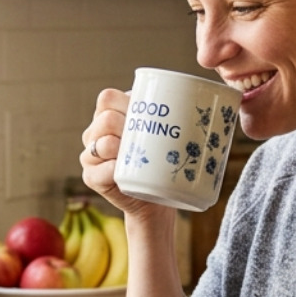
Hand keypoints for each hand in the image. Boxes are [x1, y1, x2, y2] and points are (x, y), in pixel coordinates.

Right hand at [80, 89, 174, 222]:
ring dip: (118, 147)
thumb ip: (172, 115)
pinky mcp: (91, 178)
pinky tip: (121, 170)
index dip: (125, 102)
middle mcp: (95, 134)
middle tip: (147, 139)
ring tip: (136, 155)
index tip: (147, 115)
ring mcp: (90, 156)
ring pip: (100, 143)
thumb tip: (205, 99)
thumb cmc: (163, 161)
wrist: (158, 198)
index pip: (108, 98)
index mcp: (109, 116)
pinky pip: (97, 171)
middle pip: (106, 119)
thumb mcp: (166, 134)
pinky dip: (111, 170)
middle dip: (126, 126)